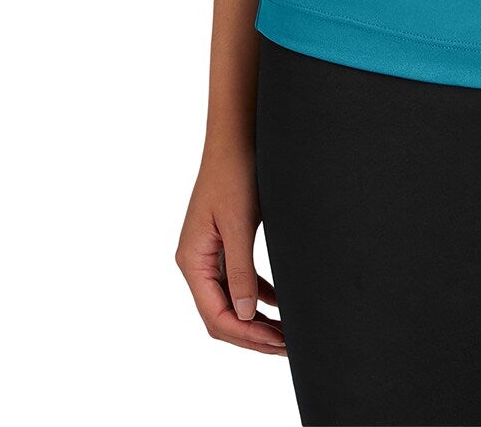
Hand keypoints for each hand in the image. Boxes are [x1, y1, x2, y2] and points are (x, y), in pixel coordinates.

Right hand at [176, 144, 286, 355]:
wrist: (236, 135)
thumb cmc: (234, 171)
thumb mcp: (239, 223)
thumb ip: (241, 270)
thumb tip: (247, 315)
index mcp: (192, 260)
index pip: (216, 316)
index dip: (247, 335)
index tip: (278, 342)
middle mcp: (196, 261)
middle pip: (221, 314)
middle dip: (253, 334)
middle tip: (288, 345)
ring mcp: (209, 253)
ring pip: (231, 301)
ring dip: (257, 318)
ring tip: (287, 332)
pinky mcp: (224, 243)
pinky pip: (239, 280)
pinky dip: (259, 295)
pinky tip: (281, 303)